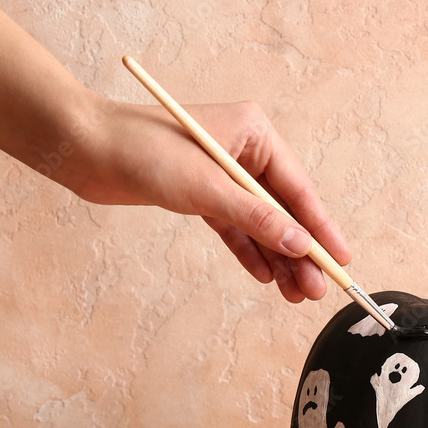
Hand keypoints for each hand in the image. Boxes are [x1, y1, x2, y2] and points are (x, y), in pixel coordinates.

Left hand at [61, 97, 351, 302]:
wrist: (85, 148)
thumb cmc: (143, 151)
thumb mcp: (207, 188)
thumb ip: (257, 219)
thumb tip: (300, 246)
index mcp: (255, 133)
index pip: (298, 189)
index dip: (321, 228)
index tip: (341, 260)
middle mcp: (244, 151)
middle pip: (283, 210)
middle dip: (300, 252)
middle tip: (316, 290)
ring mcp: (223, 174)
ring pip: (260, 223)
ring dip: (277, 258)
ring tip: (294, 294)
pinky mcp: (201, 194)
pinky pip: (234, 227)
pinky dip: (248, 251)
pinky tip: (263, 276)